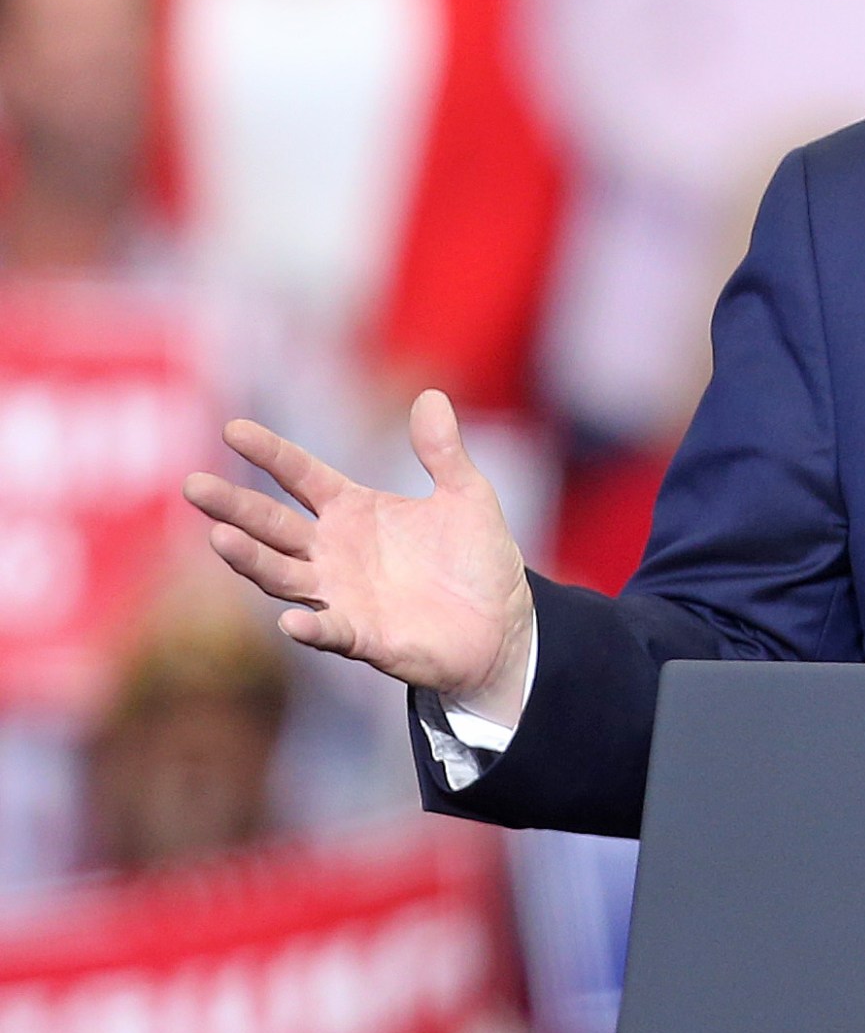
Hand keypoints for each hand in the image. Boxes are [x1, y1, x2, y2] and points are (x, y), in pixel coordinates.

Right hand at [181, 390, 536, 723]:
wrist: (503, 624)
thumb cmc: (477, 558)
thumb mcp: (466, 496)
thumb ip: (443, 451)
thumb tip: (431, 395)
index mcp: (353, 511)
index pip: (301, 476)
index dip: (270, 453)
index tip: (234, 429)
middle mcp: (334, 552)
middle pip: (272, 525)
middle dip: (234, 506)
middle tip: (193, 485)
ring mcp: (342, 596)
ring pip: (283, 575)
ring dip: (252, 559)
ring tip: (220, 537)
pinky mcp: (363, 637)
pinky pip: (330, 632)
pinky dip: (311, 627)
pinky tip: (293, 622)